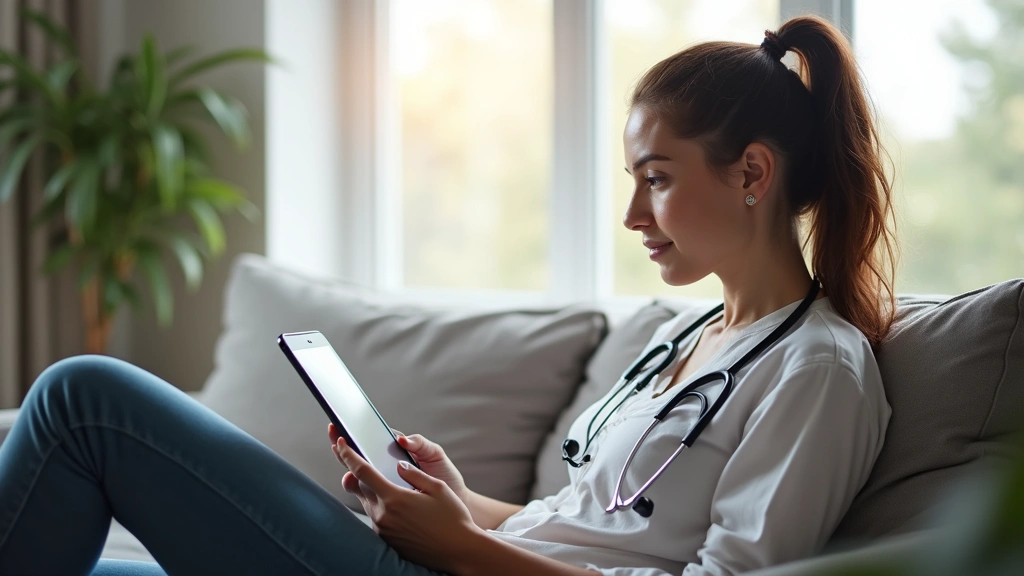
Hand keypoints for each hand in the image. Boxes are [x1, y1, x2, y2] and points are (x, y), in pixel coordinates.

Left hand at [330, 432, 482, 572]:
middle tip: (351, 457)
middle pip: (359, 488)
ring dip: (369, 490)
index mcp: (394, 498)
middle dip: (354, 471)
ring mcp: (383, 530)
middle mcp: (383, 515)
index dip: (348, 454)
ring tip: (378, 480)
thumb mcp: (438, 488)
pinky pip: (376, 518)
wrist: (459, 551)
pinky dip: (379, 506)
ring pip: (367, 503)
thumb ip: (414, 474)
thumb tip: (398, 467)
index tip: (339, 443)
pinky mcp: (387, 541)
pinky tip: (393, 504)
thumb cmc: (453, 519)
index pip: (361, 472)